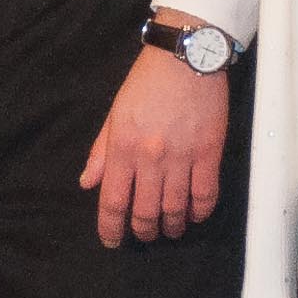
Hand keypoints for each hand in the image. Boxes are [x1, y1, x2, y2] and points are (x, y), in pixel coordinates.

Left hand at [79, 26, 229, 246]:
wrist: (186, 56)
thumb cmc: (146, 82)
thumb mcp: (115, 114)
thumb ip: (101, 151)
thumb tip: (88, 183)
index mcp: (123, 147)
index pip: (113, 201)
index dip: (111, 228)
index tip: (111, 240)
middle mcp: (150, 157)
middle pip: (144, 212)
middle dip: (143, 230)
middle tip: (145, 233)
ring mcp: (182, 157)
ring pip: (175, 208)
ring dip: (171, 226)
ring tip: (170, 229)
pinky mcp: (209, 152)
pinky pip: (206, 194)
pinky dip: (200, 211)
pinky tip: (195, 214)